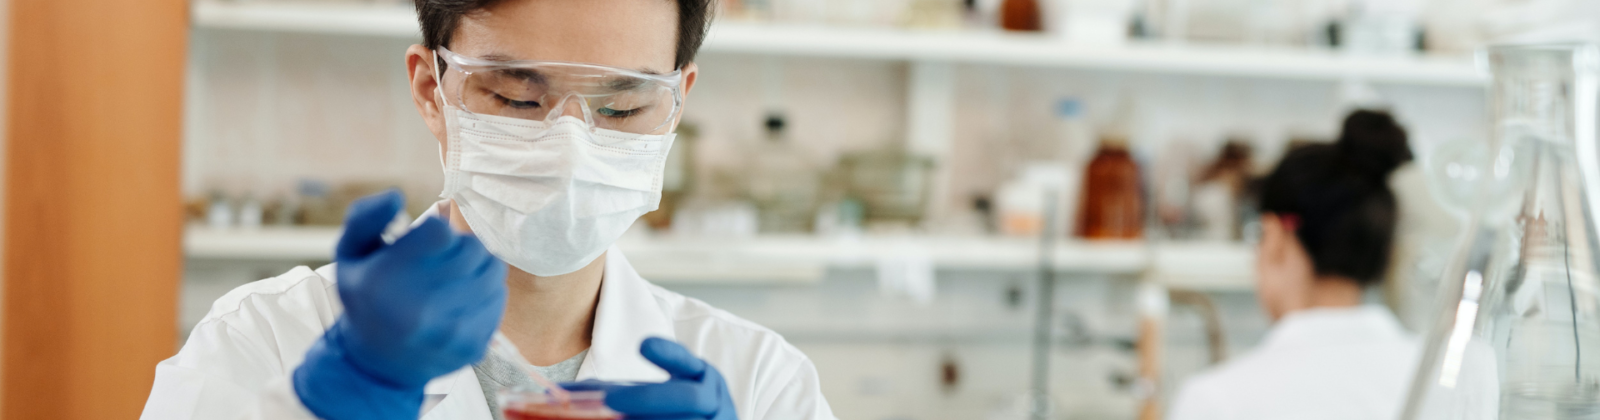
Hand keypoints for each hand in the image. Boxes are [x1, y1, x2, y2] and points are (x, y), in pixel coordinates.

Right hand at [293, 190, 508, 419]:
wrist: (377, 364)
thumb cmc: (366, 298)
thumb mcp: (350, 254)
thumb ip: (366, 217)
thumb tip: (397, 195)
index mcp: (386, 282)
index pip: (441, 231)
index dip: (436, 231)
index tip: (425, 243)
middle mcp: (419, 309)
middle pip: (472, 248)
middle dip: (459, 246)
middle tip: (442, 259)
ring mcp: (450, 331)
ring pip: (492, 270)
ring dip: (477, 266)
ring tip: (454, 277)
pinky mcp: (474, 345)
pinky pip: (499, 297)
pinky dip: (486, 292)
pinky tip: (462, 300)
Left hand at [565, 338, 738, 419]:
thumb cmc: (678, 415)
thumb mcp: (658, 398)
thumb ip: (618, 392)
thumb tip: (558, 394)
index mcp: (702, 380)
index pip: (688, 362)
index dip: (670, 354)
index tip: (643, 344)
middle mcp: (714, 403)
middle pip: (688, 398)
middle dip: (648, 398)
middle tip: (609, 401)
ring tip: (615, 418)